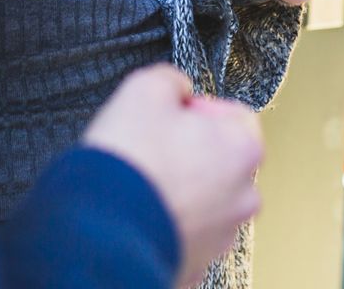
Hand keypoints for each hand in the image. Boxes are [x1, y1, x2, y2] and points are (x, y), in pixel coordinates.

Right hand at [81, 65, 262, 286]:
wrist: (101, 229)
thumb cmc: (129, 159)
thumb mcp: (145, 88)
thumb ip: (172, 80)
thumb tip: (178, 87)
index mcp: (242, 149)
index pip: (236, 116)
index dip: (201, 109)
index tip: (174, 114)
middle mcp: (242, 197)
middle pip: (223, 162)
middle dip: (192, 152)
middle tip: (154, 147)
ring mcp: (220, 236)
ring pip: (206, 201)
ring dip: (181, 190)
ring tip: (143, 183)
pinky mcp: (195, 264)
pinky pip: (185, 234)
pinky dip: (167, 223)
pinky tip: (140, 212)